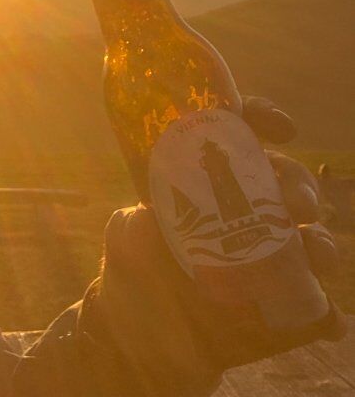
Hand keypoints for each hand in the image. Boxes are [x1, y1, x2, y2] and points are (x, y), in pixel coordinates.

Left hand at [81, 96, 346, 396]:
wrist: (139, 337)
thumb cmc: (133, 270)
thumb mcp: (128, 234)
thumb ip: (140, 222)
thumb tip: (156, 220)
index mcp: (212, 181)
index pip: (242, 134)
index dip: (264, 119)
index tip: (281, 128)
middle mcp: (247, 212)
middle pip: (288, 180)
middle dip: (300, 182)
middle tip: (295, 201)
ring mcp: (270, 257)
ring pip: (313, 237)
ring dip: (321, 239)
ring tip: (311, 249)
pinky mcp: (281, 307)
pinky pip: (318, 311)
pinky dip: (328, 314)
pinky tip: (327, 318)